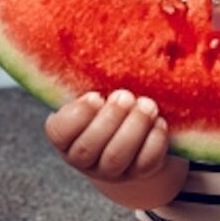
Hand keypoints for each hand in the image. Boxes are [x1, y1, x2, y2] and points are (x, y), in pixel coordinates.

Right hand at [45, 89, 170, 181]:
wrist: (129, 133)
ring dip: (134, 129)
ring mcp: (110, 171)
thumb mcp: (93, 95)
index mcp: (65, 136)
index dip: (78, 115)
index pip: (60, 132)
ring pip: (116, 158)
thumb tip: (103, 47)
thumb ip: (90, 81)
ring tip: (147, 105)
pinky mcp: (137, 173)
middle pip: (89, 147)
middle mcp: (83, 159)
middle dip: (109, 119)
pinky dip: (154, 141)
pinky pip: (145, 163)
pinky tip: (159, 121)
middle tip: (125, 95)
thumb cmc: (105, 104)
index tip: (95, 96)